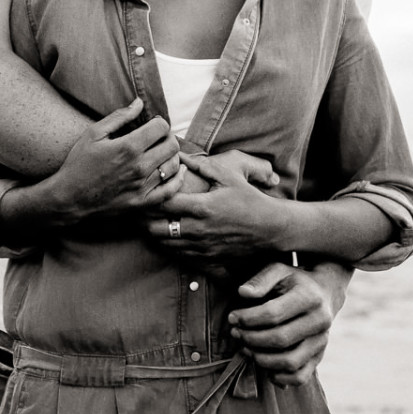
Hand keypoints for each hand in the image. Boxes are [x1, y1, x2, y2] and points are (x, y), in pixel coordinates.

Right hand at [40, 98, 181, 224]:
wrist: (69, 198)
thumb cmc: (79, 163)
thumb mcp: (93, 134)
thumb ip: (119, 117)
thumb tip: (139, 103)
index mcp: (128, 147)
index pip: (161, 127)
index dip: (158, 122)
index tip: (151, 124)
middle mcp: (139, 167)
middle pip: (172, 145)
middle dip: (167, 136)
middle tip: (157, 138)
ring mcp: (143, 187)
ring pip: (173, 165)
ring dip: (171, 155)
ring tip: (161, 152)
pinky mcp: (143, 203)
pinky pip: (171, 190)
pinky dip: (178, 178)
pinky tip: (177, 170)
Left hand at [146, 152, 289, 260]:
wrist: (270, 228)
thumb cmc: (250, 199)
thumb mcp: (229, 177)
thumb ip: (203, 165)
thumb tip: (181, 154)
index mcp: (202, 207)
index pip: (164, 203)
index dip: (151, 197)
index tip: (147, 190)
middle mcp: (198, 229)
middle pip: (157, 229)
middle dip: (146, 219)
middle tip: (142, 209)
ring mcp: (202, 247)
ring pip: (165, 245)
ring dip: (156, 234)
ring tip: (152, 222)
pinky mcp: (207, 258)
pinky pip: (179, 256)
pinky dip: (170, 246)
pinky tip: (170, 236)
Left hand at [228, 261, 347, 386]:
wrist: (325, 292)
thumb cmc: (294, 281)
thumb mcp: (278, 270)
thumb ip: (260, 280)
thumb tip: (243, 293)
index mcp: (309, 297)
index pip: (273, 313)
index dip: (248, 318)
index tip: (232, 317)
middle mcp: (320, 320)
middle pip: (280, 339)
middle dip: (251, 338)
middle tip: (236, 334)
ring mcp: (322, 341)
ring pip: (290, 362)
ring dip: (262, 359)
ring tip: (246, 348)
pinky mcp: (320, 356)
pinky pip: (300, 376)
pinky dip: (280, 378)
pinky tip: (264, 366)